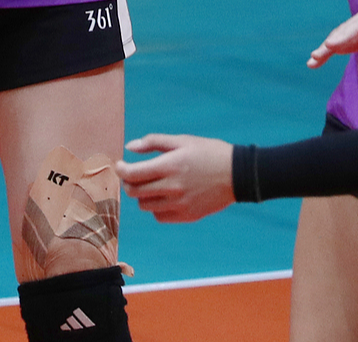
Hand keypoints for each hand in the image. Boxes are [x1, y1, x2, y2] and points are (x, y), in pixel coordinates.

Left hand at [115, 134, 236, 222]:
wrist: (237, 174)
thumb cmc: (209, 153)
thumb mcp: (182, 140)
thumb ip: (153, 142)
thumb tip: (129, 147)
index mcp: (170, 166)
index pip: (133, 174)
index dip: (121, 170)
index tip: (120, 165)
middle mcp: (172, 187)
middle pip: (135, 191)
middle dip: (128, 182)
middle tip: (132, 175)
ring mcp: (179, 204)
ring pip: (145, 205)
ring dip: (141, 195)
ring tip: (150, 185)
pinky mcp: (187, 215)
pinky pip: (159, 216)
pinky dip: (156, 207)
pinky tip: (163, 197)